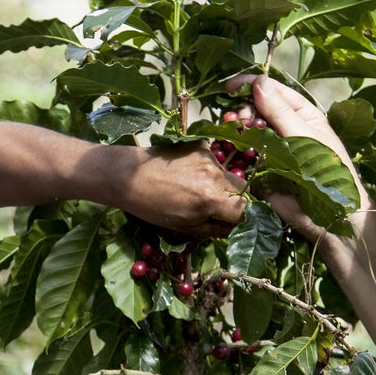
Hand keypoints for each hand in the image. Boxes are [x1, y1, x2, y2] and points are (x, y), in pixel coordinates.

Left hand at [117, 142, 246, 237]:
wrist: (129, 176)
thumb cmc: (153, 208)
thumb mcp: (184, 227)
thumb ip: (215, 228)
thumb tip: (234, 228)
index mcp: (211, 200)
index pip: (246, 209)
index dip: (243, 217)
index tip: (235, 221)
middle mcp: (215, 175)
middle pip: (243, 189)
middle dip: (236, 199)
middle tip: (219, 207)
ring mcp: (208, 158)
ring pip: (229, 175)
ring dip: (221, 185)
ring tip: (195, 189)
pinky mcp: (201, 146)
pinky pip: (215, 162)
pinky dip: (208, 171)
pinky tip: (188, 175)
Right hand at [226, 74, 369, 240]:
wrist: (328, 216)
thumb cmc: (326, 172)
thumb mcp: (304, 136)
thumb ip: (280, 111)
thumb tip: (259, 83)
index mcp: (301, 114)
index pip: (274, 91)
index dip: (251, 86)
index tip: (229, 86)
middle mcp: (284, 128)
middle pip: (256, 110)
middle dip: (244, 112)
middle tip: (240, 122)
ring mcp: (271, 149)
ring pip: (246, 132)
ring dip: (237, 132)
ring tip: (235, 137)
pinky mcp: (260, 170)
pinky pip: (243, 157)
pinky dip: (234, 153)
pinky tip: (230, 152)